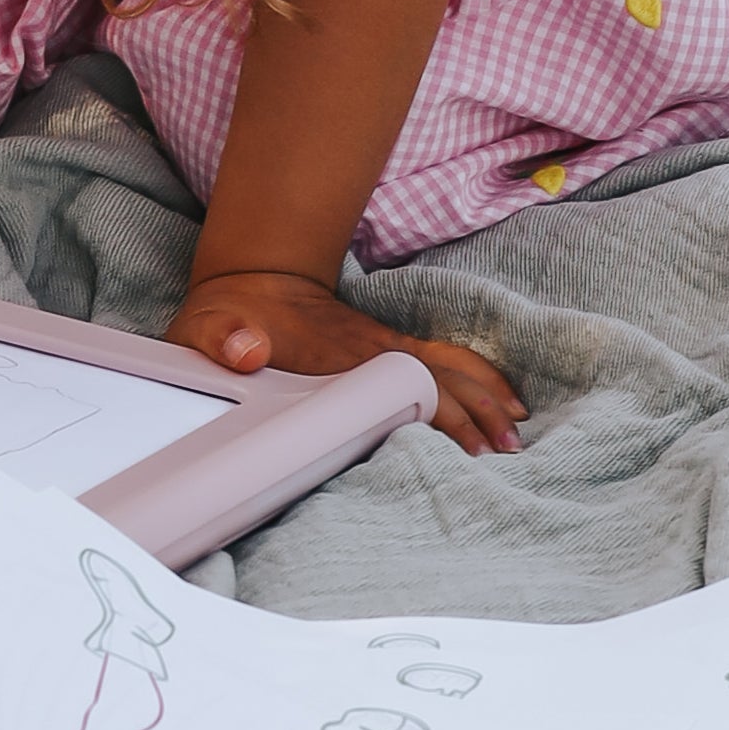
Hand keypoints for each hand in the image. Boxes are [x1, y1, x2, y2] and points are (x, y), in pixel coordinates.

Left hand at [170, 260, 525, 455]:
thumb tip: (249, 353)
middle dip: (479, 413)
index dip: (439, 415)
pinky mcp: (385, 352)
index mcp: (345, 356)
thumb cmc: (231, 314)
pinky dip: (477, 379)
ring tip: (515, 437)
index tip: (466, 447)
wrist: (250, 276)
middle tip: (506, 454)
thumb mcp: (213, 329)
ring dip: (487, 396)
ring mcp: (385, 349)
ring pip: (452, 369)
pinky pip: (444, 363)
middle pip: (444, 379)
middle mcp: (377, 351)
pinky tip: (499, 402)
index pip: (406, 385)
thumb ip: (227, 340)